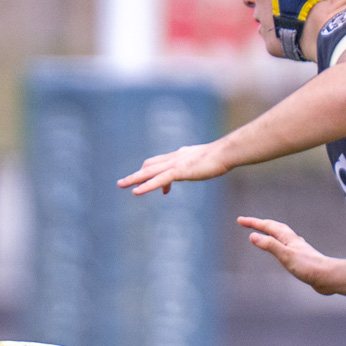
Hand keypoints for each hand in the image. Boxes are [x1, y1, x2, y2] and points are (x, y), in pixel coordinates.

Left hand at [117, 141, 231, 195]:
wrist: (225, 153)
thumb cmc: (221, 157)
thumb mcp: (205, 162)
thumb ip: (197, 165)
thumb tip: (193, 170)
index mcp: (180, 155)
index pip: (161, 163)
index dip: (154, 174)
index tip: (161, 189)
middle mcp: (174, 158)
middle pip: (149, 165)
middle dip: (135, 174)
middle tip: (122, 182)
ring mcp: (175, 164)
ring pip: (148, 172)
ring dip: (133, 178)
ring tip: (120, 185)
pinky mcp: (178, 171)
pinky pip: (158, 180)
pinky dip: (146, 186)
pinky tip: (135, 192)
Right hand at [236, 216, 340, 291]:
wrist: (328, 277)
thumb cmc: (309, 267)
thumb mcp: (285, 256)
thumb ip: (270, 245)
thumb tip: (253, 236)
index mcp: (288, 239)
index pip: (267, 226)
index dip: (253, 223)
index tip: (240, 220)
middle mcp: (293, 241)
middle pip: (274, 227)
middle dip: (260, 224)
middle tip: (247, 223)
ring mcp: (298, 248)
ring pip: (282, 235)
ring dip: (271, 231)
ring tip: (264, 230)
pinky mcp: (302, 258)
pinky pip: (286, 245)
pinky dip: (280, 242)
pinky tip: (285, 246)